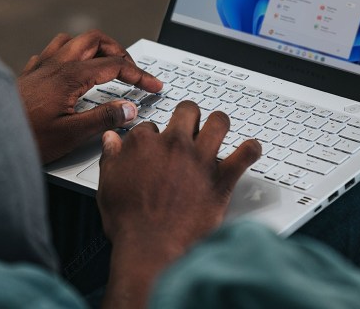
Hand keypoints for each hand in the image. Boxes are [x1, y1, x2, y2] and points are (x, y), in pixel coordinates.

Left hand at [17, 30, 162, 163]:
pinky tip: (70, 70)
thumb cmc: (25, 138)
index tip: (153, 85)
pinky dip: (70, 55)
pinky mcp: (28, 74)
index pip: (115, 65)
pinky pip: (52, 51)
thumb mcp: (70, 135)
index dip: (139, 74)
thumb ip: (103, 119)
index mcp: (70, 76)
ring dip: (93, 47)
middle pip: (95, 40)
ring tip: (105, 64)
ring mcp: (40, 66)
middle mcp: (55, 64)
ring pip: (72, 41)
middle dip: (119, 51)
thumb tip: (129, 108)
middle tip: (132, 70)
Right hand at [97, 101, 260, 308]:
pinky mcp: (221, 179)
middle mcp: (174, 145)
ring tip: (218, 130)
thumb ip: (111, 157)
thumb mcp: (108, 184)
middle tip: (189, 128)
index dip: (153, 137)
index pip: (150, 126)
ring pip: (219, 122)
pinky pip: (245, 154)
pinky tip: (250, 150)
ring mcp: (200, 160)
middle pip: (187, 112)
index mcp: (144, 144)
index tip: (155, 147)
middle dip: (188, 116)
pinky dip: (251, 150)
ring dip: (219, 124)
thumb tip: (111, 140)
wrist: (151, 248)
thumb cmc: (129, 221)